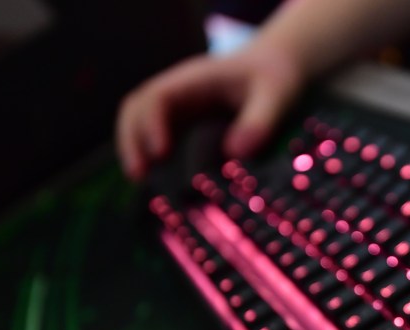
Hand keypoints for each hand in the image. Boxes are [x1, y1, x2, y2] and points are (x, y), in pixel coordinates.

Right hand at [116, 44, 302, 180]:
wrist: (277, 68)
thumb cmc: (276, 78)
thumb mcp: (277, 96)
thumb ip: (259, 121)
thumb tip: (234, 153)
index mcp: (197, 79)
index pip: (159, 96)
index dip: (152, 123)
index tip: (161, 153)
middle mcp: (180, 90)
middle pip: (137, 108)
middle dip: (132, 140)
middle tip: (138, 175)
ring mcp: (180, 106)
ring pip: (141, 122)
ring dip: (136, 150)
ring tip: (140, 181)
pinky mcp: (186, 122)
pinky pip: (159, 136)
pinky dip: (152, 157)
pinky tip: (156, 182)